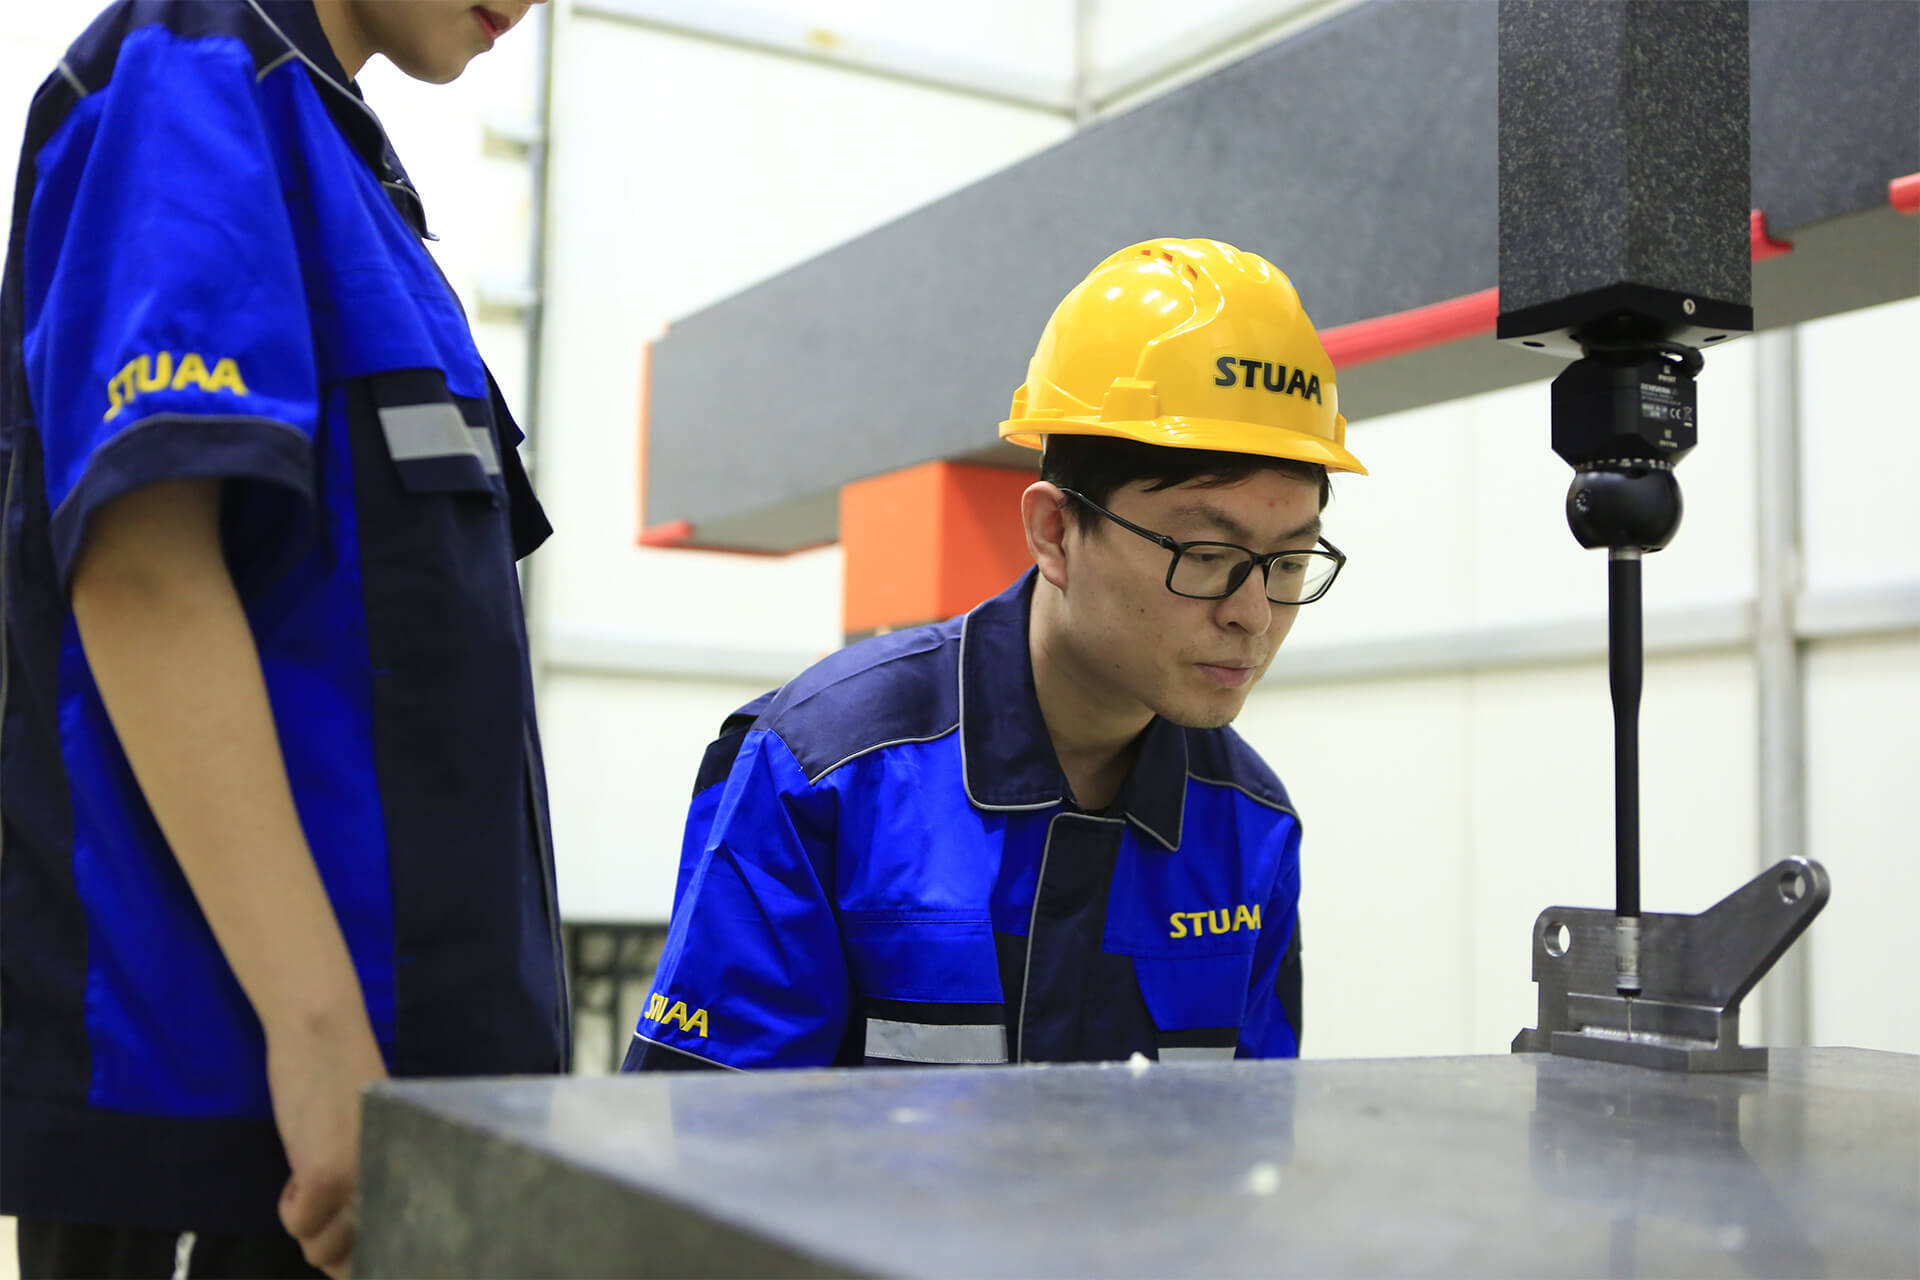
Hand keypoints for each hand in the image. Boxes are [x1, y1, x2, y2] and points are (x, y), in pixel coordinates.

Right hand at [267, 1010, 388, 1278]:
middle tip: (318, 1200)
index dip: (363, 1253)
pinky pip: (297, 1225)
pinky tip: (297, 1170)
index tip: (347, 1241)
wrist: (324, 1032)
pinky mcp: (326, 1174)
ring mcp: (362, 1181)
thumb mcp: (373, 1136)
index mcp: (412, 1171)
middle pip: (357, 1257)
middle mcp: (395, 1181)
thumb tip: (361, 1234)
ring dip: (307, 1227)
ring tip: (309, 1180)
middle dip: (329, 1244)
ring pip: (324, 1250)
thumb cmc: (344, 1079)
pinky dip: (289, 1208)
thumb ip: (376, 1176)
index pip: (396, 1241)